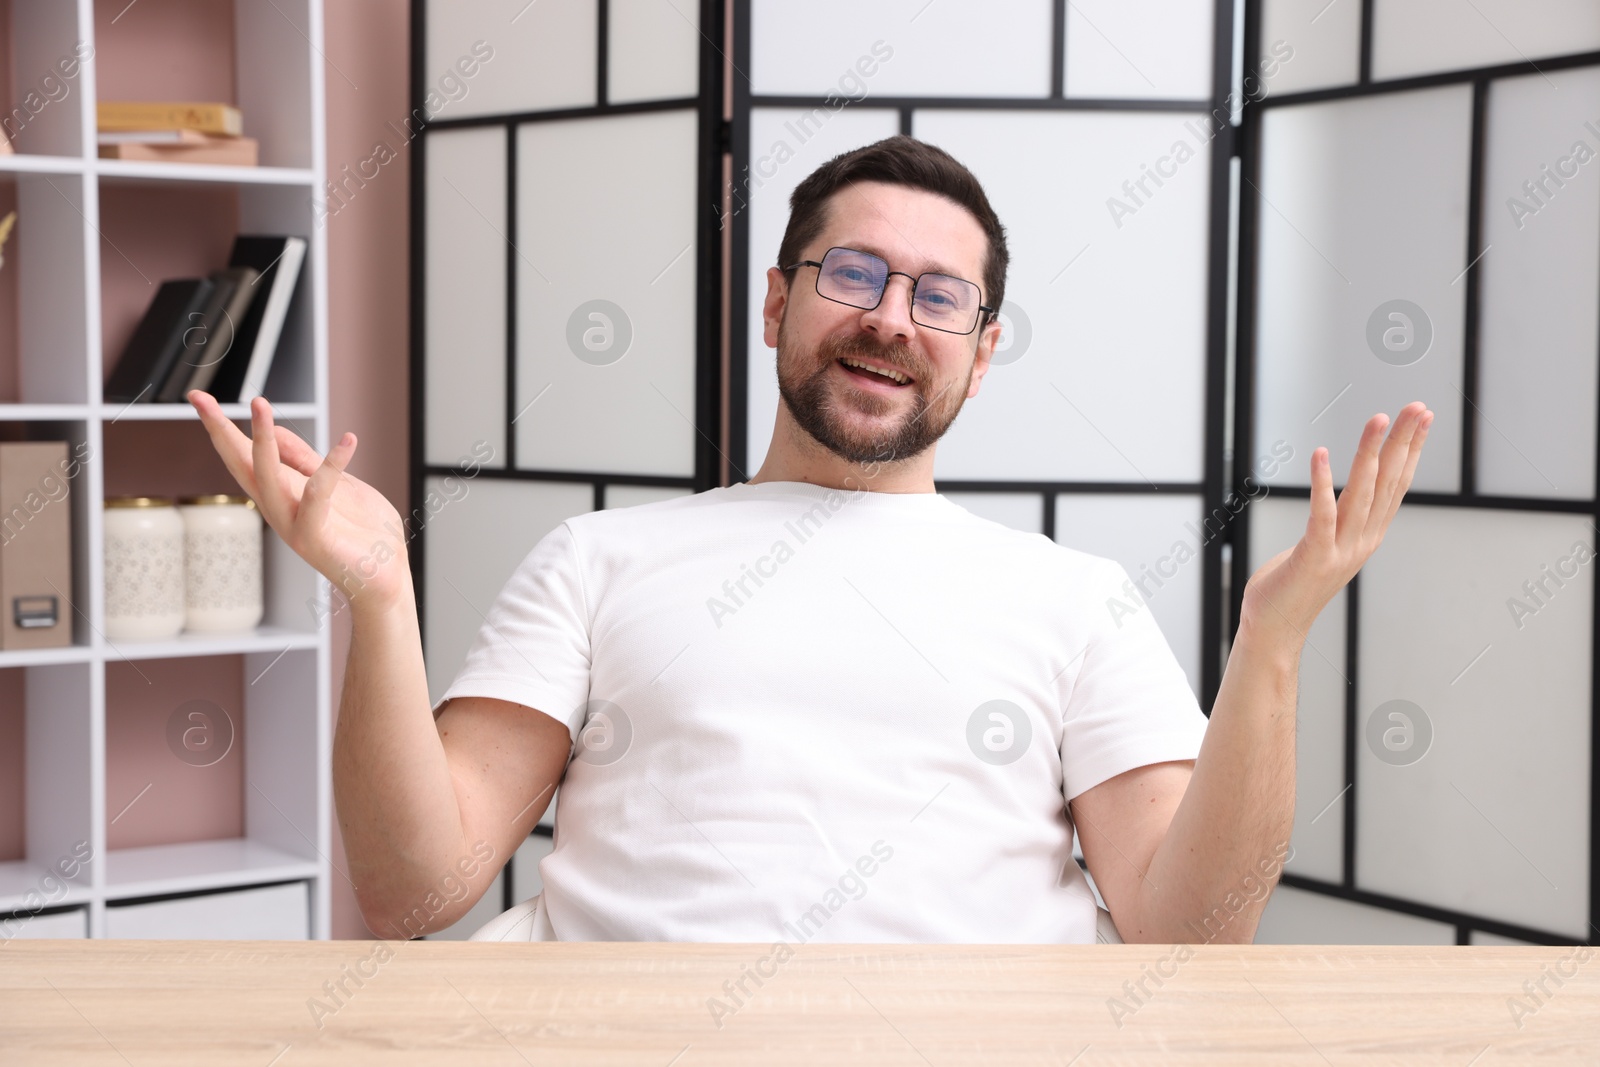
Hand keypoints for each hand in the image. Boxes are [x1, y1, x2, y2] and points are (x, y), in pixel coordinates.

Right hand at [187, 389, 411, 612]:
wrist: (384, 579)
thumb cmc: (361, 534)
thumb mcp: (335, 484)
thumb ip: (305, 460)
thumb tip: (272, 428)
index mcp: (280, 494)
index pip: (242, 456)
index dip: (220, 427)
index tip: (197, 396)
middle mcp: (278, 508)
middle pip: (241, 465)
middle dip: (221, 430)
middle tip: (200, 397)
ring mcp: (293, 524)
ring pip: (268, 477)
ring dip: (261, 440)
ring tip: (259, 405)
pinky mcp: (315, 538)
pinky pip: (318, 497)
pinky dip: (333, 467)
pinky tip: (348, 440)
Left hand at [1240, 401, 1433, 646]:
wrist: (1274, 629)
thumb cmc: (1292, 586)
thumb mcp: (1324, 548)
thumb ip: (1334, 525)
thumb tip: (1334, 503)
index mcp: (1367, 536)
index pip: (1396, 485)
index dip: (1410, 450)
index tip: (1422, 418)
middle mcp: (1361, 540)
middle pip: (1388, 483)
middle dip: (1403, 442)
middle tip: (1417, 407)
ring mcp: (1340, 549)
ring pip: (1361, 494)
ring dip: (1370, 454)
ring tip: (1379, 419)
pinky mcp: (1313, 556)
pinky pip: (1321, 514)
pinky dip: (1321, 483)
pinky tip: (1320, 453)